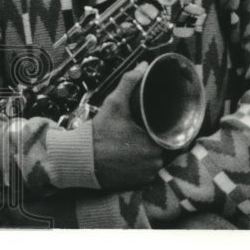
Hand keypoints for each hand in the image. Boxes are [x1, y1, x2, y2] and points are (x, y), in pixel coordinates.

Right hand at [91, 62, 165, 190]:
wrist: (80, 158)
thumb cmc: (99, 132)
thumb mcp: (114, 104)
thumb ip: (129, 83)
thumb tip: (143, 65)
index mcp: (154, 144)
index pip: (169, 135)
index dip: (161, 128)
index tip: (152, 124)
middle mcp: (154, 163)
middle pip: (162, 148)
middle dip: (153, 139)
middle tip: (140, 131)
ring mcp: (146, 176)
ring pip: (154, 160)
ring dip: (148, 153)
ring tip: (135, 143)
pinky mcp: (136, 185)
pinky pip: (145, 172)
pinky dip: (140, 166)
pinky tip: (130, 156)